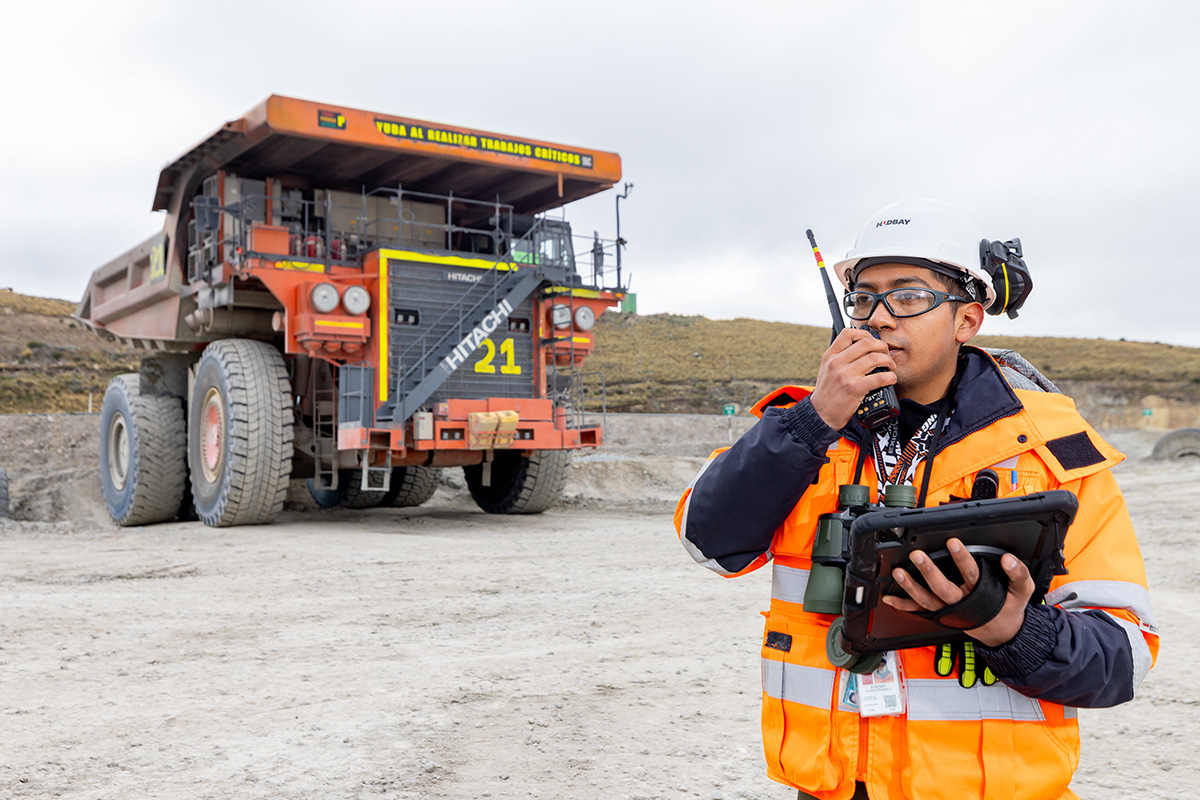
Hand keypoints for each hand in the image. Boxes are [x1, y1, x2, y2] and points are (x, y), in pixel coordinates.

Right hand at [808, 327, 896, 429]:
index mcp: (829, 356)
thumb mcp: (826, 370)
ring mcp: (845, 375)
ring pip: (875, 358)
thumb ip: (840, 358)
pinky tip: (891, 379)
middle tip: (886, 354)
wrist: (820, 415)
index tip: (873, 341)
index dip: (865, 334)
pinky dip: (890, 377)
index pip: (848, 333)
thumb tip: (863, 348)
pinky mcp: (854, 388)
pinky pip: (879, 377)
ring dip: (888, 361)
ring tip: (890, 367)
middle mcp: (836, 363)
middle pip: (866, 343)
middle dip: (882, 347)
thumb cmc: (826, 393)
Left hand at [881, 538, 1035, 646]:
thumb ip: (1019, 575)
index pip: (971, 574)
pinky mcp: (938, 613)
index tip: (952, 542)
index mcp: (980, 595)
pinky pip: (918, 610)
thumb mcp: (1022, 592)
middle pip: (942, 588)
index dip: (962, 558)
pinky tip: (889, 597)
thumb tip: (1009, 559)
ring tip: (899, 571)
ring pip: (926, 600)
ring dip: (910, 586)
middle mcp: (960, 603)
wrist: (1000, 632)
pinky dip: (903, 604)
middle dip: (928, 571)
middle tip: (917, 555)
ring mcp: (947, 610)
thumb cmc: (1008, 608)